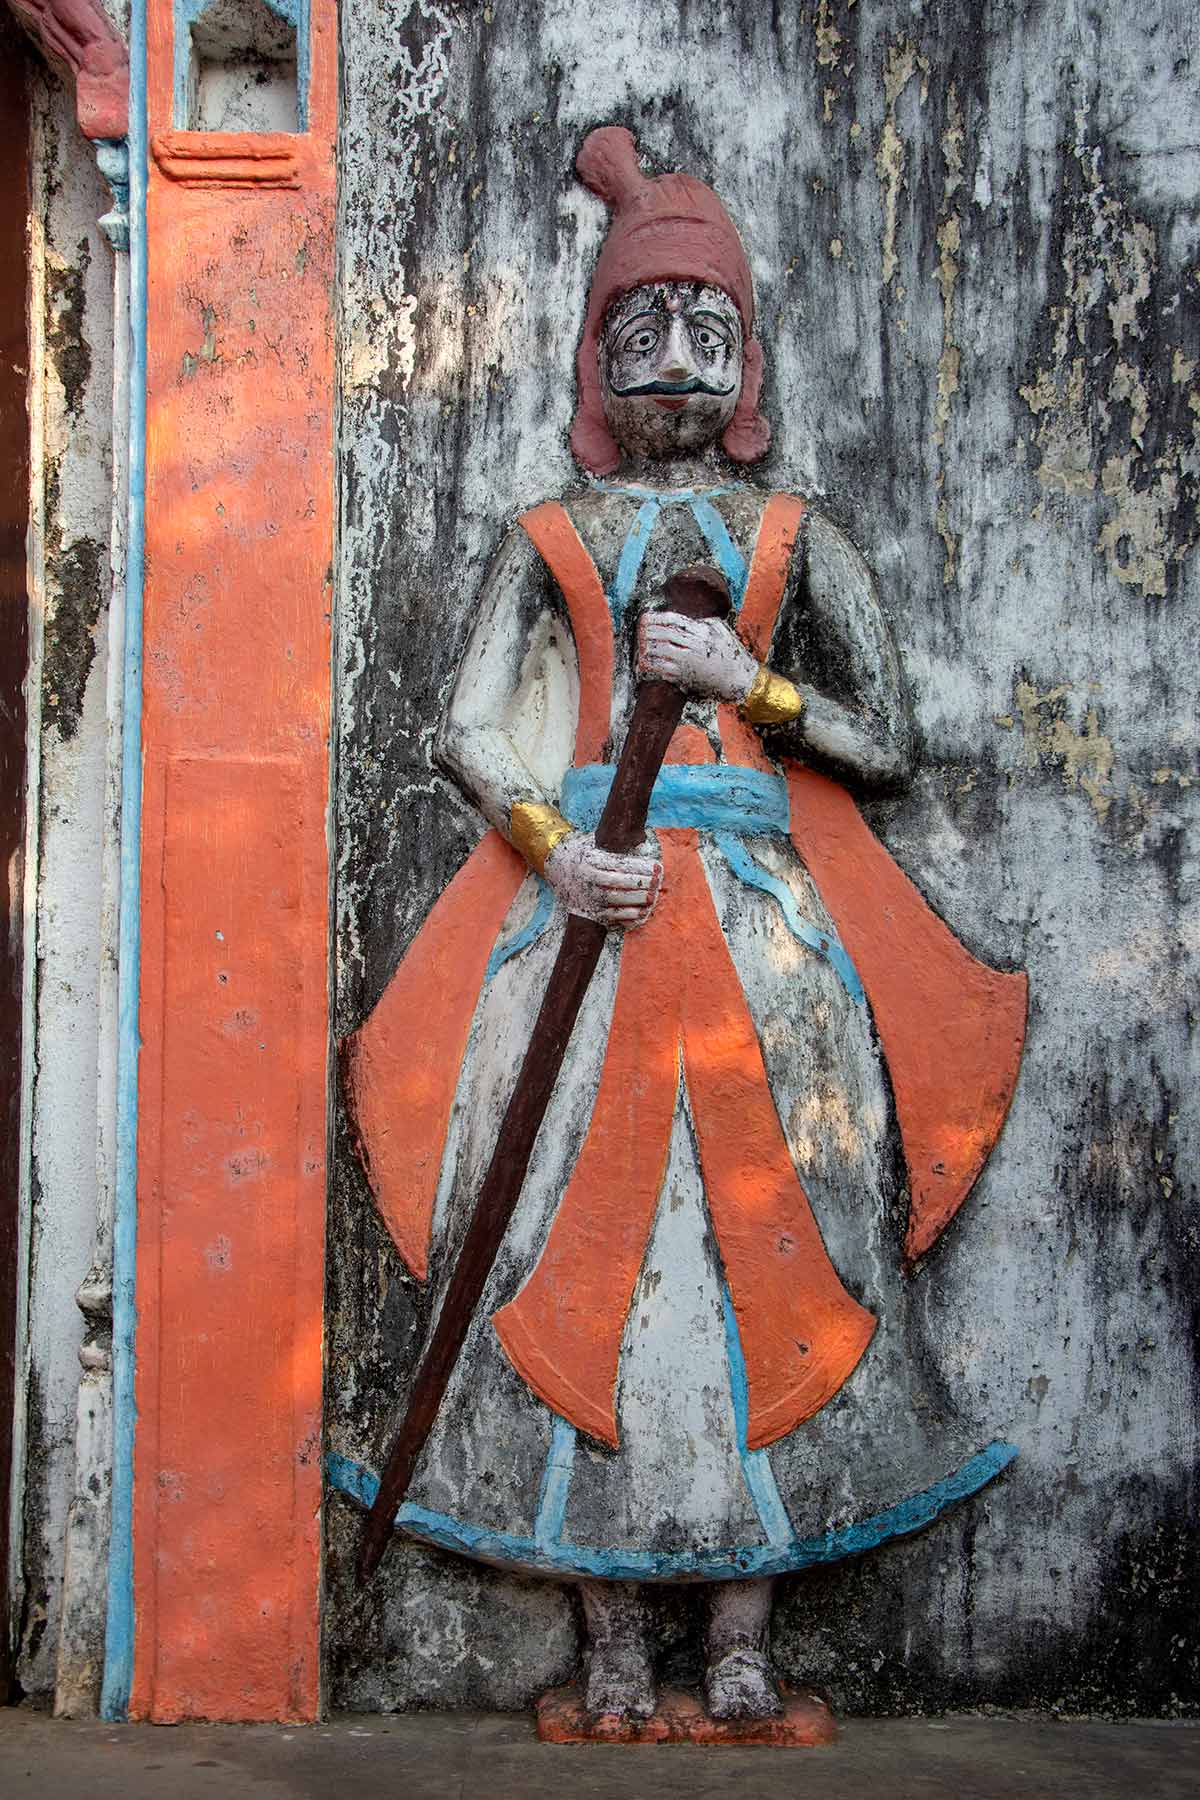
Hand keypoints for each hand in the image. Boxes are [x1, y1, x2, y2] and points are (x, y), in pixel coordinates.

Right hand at [544, 831, 662, 927]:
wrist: (555, 864)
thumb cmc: (583, 851)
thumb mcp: (595, 842)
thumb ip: (617, 845)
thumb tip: (644, 843)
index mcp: (590, 859)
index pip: (619, 864)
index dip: (640, 866)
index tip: (656, 866)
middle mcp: (587, 877)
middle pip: (618, 882)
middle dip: (641, 882)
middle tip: (657, 882)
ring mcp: (587, 894)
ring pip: (616, 899)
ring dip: (637, 899)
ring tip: (653, 896)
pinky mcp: (588, 910)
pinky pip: (611, 915)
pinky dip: (628, 915)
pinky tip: (642, 912)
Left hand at [637, 611, 758, 702]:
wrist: (739, 680)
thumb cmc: (731, 654)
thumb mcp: (721, 631)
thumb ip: (704, 622)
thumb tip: (688, 617)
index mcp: (703, 632)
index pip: (675, 620)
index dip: (658, 617)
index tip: (646, 616)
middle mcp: (695, 646)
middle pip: (665, 634)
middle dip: (649, 630)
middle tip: (639, 630)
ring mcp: (689, 663)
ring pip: (661, 651)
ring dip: (646, 647)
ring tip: (640, 645)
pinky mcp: (685, 678)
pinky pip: (663, 670)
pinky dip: (650, 666)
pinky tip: (642, 663)